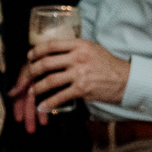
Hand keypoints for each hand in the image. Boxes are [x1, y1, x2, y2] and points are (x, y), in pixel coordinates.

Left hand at [7, 38, 129, 131]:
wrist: (125, 80)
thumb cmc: (108, 64)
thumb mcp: (92, 49)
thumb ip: (75, 48)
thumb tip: (56, 50)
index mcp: (80, 45)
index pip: (52, 44)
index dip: (37, 50)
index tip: (30, 55)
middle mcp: (78, 57)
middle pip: (46, 62)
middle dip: (32, 70)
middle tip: (26, 75)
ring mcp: (80, 73)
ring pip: (50, 80)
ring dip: (37, 87)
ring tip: (32, 91)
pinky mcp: (82, 89)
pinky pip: (60, 96)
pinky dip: (49, 102)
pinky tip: (42, 106)